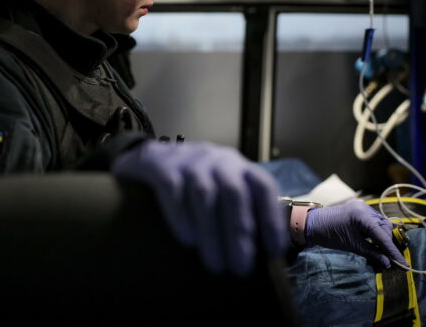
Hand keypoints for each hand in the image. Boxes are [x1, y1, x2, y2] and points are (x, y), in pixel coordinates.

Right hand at [111, 139, 287, 275]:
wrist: (152, 157)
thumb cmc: (196, 184)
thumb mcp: (223, 189)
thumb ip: (242, 212)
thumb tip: (265, 255)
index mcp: (239, 167)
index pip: (263, 186)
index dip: (271, 217)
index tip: (273, 250)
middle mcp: (217, 160)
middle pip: (233, 192)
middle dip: (239, 232)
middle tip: (241, 267)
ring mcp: (189, 161)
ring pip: (204, 195)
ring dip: (212, 233)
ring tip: (215, 265)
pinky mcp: (161, 166)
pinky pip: (173, 190)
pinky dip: (182, 216)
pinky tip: (188, 240)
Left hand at [304, 200, 407, 268]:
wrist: (312, 223)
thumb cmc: (329, 234)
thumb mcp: (352, 246)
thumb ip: (371, 253)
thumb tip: (387, 263)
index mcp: (362, 216)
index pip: (383, 236)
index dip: (393, 251)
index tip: (403, 264)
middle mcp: (365, 208)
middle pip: (385, 229)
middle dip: (387, 245)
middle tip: (389, 260)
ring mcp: (362, 206)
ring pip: (381, 224)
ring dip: (382, 238)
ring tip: (382, 253)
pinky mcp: (359, 208)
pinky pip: (373, 220)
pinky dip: (375, 232)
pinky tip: (374, 242)